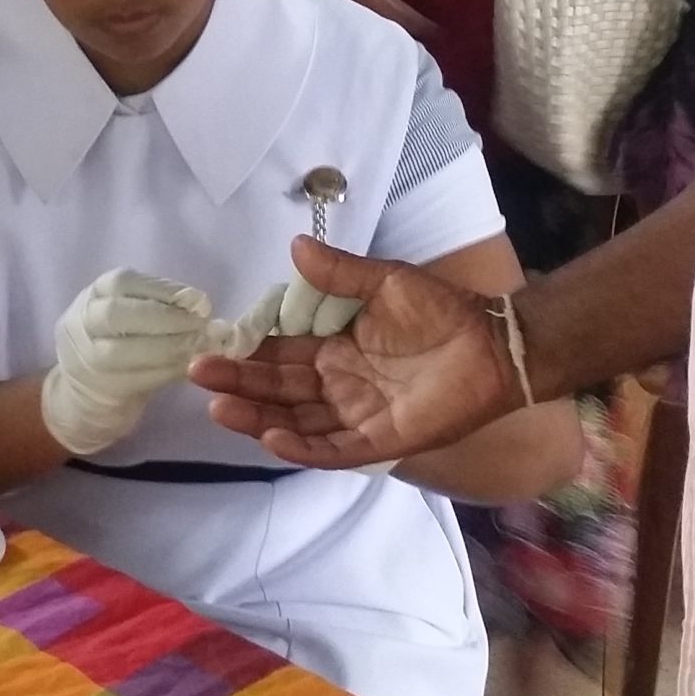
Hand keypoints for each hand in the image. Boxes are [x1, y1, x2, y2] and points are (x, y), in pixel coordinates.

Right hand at [41, 270, 216, 456]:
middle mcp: (83, 323)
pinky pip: (133, 380)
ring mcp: (86, 359)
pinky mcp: (99, 388)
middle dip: (163, 318)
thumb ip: (160, 305)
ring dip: (167, 348)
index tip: (198, 300)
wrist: (87, 389)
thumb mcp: (130, 313)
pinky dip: (166, 373)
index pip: (122, 282)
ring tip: (200, 347)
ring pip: (120, 351)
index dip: (163, 289)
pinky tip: (189, 368)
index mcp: (94, 295)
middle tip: (200, 325)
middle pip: (115, 315)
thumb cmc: (120, 340)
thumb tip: (201, 305)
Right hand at [188, 237, 521, 468]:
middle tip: (199, 375)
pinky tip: (270, 437)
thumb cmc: (442, 311)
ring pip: (295, 422)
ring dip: (257, 417)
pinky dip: (301, 446)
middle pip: (278, 390)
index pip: (279, 354)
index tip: (210, 345)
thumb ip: (340, 273)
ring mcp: (356, 416)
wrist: (495, 346)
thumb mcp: (385, 281)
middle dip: (238, 385)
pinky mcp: (380, 441)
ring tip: (219, 408)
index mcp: (335, 348)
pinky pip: (333, 449)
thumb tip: (295, 246)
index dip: (246, 353)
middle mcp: (338, 385)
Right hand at [244, 0, 437, 39]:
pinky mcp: (333, 17)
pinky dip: (378, 27)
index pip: (405, 18)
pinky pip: (363, 26)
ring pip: (378, 31)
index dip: (426, 26)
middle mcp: (358, 15)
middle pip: (393, 31)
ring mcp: (344, 19)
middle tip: (435, 39)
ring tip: (416, 34)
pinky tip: (384, 26)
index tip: (445, 33)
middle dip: (415, 35)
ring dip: (397, 33)